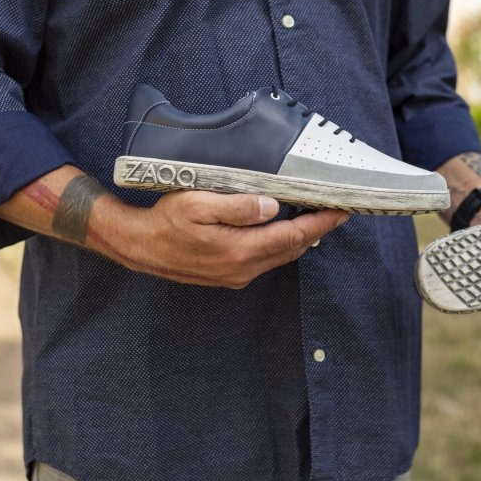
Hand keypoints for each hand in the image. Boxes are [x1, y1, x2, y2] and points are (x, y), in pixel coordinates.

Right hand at [114, 191, 347, 288]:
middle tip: (334, 211)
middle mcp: (243, 269)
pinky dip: (282, 245)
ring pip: (281, 257)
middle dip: (316, 230)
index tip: (340, 211)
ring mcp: (237, 275)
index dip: (319, 223)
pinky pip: (266, 260)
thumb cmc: (165, 221)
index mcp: (239, 250)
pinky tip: (284, 231)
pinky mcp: (230, 276)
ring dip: (300, 238)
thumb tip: (272, 206)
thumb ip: (238, 206)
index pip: (292, 235)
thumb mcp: (198, 204)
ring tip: (316, 219)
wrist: (140, 246)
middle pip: (292, 248)